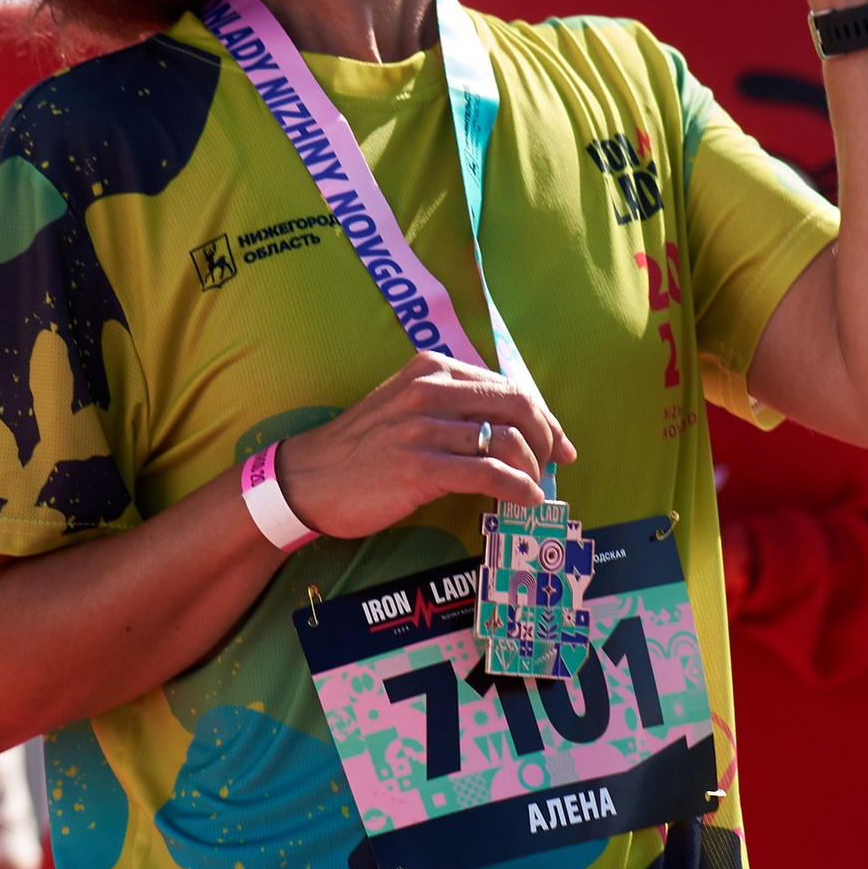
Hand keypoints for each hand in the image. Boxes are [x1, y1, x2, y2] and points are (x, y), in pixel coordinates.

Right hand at [278, 357, 575, 544]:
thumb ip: (453, 407)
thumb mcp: (406, 406)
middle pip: (518, 407)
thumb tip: (513, 430)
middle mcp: (429, 390)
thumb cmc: (361, 449)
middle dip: (547, 439)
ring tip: (532, 488)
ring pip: (508, 441)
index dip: (545, 417)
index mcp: (431, 369)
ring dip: (533, 469)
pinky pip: (489, 474)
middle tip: (551, 467)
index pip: (508, 386)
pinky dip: (518, 488)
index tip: (561, 444)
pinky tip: (524, 499)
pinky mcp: (418, 467)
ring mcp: (423, 428)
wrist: (307, 478)